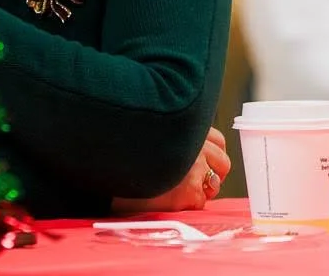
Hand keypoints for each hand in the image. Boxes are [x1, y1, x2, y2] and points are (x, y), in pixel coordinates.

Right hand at [110, 127, 230, 214]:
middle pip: (222, 162)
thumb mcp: (149, 133)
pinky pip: (201, 202)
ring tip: (181, 191)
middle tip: (196, 181)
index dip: (212, 152)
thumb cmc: (120, 153)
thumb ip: (172, 136)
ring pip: (215, 183)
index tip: (204, 161)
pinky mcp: (190, 191)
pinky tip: (169, 200)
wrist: (107, 170)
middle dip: (213, 173)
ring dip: (203, 188)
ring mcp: (194, 168)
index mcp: (184, 125)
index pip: (217, 140)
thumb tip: (191, 153)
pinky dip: (189, 203)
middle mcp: (194, 144)